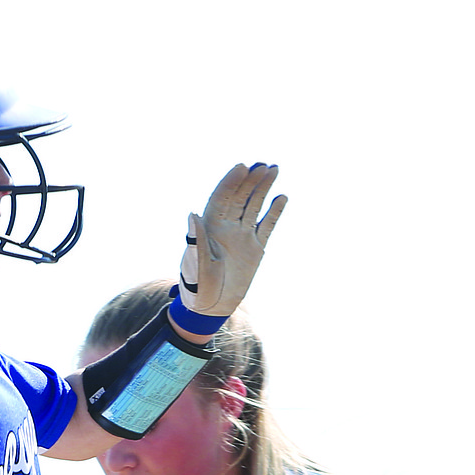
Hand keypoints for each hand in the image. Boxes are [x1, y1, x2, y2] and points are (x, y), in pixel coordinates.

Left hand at [178, 163, 286, 320]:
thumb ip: (196, 240)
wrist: (210, 308)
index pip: (222, 197)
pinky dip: (273, 212)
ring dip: (263, 188)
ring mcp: (242, 236)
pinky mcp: (255, 248)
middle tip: (263, 166)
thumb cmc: (197, 288)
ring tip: (274, 169)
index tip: (242, 168)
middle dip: (251, 180)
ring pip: (254, 206)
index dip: (231, 181)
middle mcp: (226, 226)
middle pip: (240, 197)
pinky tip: (281, 198)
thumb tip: (193, 214)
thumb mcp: (195, 265)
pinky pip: (266, 226)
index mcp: (210, 226)